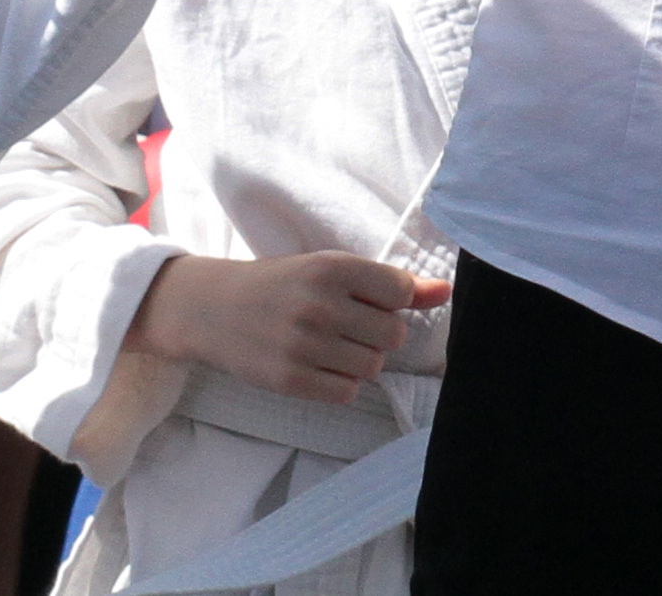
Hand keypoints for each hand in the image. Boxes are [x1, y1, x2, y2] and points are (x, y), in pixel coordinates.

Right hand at [128, 251, 447, 405]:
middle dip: (378, 334)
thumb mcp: (332, 269)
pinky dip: (340, 383)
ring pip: (373, 367)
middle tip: (348, 326)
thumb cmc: (283, 284)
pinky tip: (319, 366)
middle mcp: (319, 304)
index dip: (392, 302)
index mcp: (332, 268)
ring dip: (360, 361)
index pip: (400, 292)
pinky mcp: (290, 380)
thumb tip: (447, 291)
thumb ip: (392, 283)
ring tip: (331, 345)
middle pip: (393, 336)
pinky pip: (347, 392)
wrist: (214, 309)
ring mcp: (303, 344)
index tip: (368, 300)